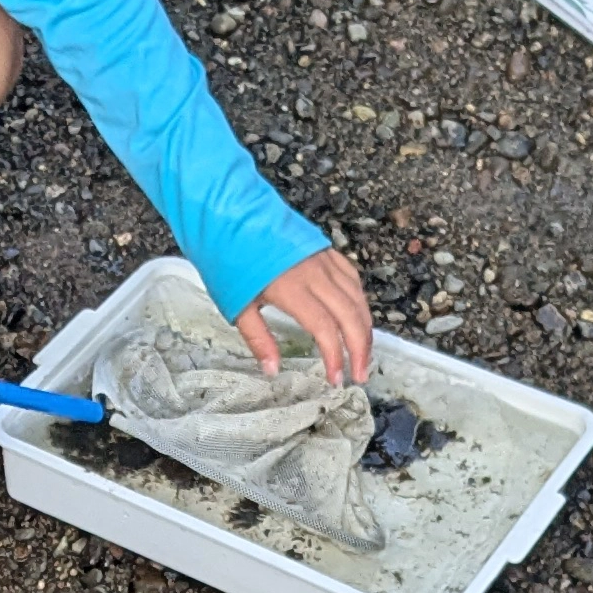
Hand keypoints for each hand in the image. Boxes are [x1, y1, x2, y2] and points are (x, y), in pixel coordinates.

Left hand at [238, 247, 371, 386]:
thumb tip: (273, 371)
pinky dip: (359, 301)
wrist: (229, 213)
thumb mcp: (236, 305)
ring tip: (363, 354)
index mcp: (291, 289)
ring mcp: (324, 261)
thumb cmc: (227, 260)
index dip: (335, 356)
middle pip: (350, 315)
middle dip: (360, 348)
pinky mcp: (326, 251)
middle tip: (360, 375)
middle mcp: (315, 274)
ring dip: (364, 328)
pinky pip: (352, 279)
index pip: (324, 328)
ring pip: (357, 298)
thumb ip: (258, 339)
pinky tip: (358, 317)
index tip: (335, 379)